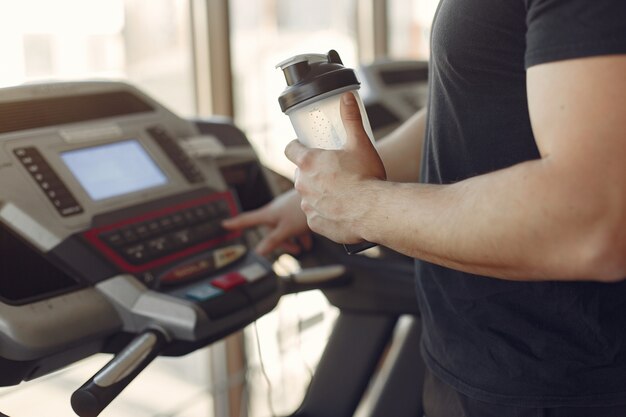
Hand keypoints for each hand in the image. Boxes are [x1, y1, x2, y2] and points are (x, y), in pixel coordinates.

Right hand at [222, 189, 311, 255]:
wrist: (322, 194)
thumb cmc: (301, 209)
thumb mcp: (286, 229)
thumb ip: (272, 241)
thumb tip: (258, 252)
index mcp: (268, 214)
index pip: (247, 219)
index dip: (235, 223)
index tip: (224, 224)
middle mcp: (275, 211)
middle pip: (271, 230)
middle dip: (281, 242)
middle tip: (294, 250)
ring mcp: (287, 210)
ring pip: (284, 228)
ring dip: (293, 239)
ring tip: (303, 247)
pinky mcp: (297, 210)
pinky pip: (295, 224)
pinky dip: (300, 234)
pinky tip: (309, 242)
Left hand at [285, 92, 386, 243]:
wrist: (374, 211)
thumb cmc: (366, 177)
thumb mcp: (359, 143)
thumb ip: (351, 119)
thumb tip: (347, 97)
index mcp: (309, 162)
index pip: (290, 149)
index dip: (296, 146)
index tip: (302, 146)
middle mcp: (302, 184)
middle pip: (300, 174)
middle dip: (313, 172)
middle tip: (332, 171)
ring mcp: (307, 205)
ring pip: (308, 196)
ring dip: (319, 193)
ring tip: (340, 192)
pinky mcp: (315, 223)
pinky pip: (316, 215)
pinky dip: (325, 212)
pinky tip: (341, 210)